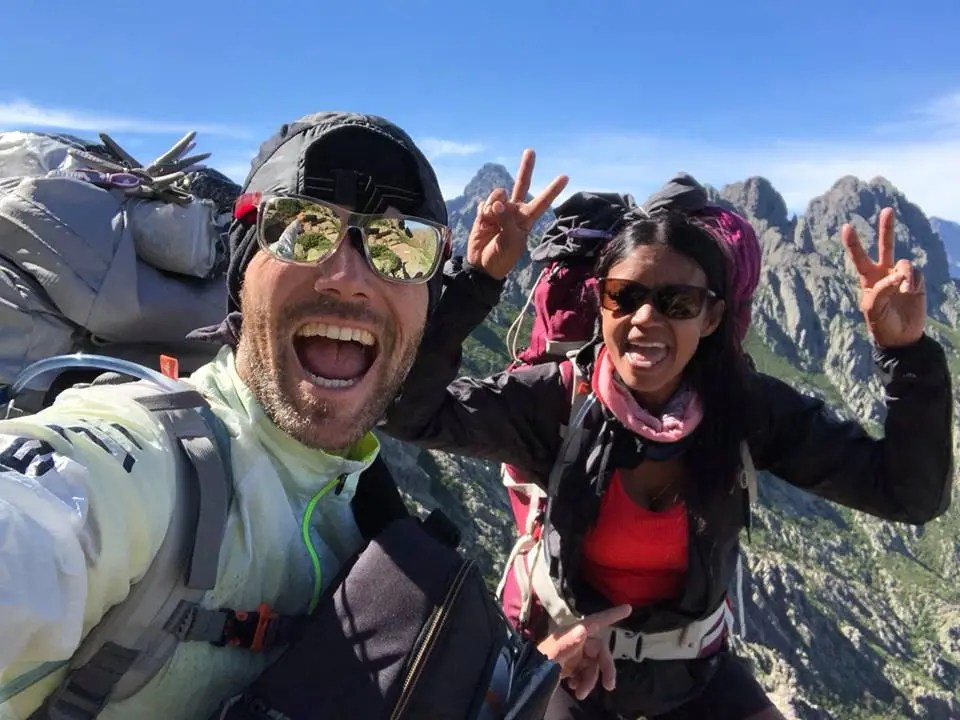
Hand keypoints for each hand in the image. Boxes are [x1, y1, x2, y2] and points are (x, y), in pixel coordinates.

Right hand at [466, 149, 567, 279]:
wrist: (482, 266)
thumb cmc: (502, 258)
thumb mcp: (511, 242)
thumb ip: (506, 220)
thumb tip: (498, 201)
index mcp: (526, 219)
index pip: (542, 202)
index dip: (552, 189)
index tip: (565, 177)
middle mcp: (514, 211)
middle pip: (522, 184)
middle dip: (526, 168)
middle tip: (530, 151)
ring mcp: (499, 210)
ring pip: (498, 194)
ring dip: (493, 204)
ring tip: (491, 220)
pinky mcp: (484, 212)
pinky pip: (484, 203)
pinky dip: (483, 211)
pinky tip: (483, 222)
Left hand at [537, 604, 631, 699]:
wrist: (525, 680)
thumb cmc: (537, 664)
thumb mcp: (551, 655)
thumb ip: (566, 643)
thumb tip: (584, 629)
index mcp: (572, 633)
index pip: (595, 622)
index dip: (612, 615)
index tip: (628, 608)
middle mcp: (575, 641)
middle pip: (599, 651)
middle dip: (605, 669)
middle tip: (609, 686)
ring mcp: (573, 654)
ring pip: (593, 665)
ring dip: (590, 680)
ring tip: (579, 693)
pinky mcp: (569, 666)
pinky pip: (584, 672)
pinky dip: (583, 681)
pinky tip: (574, 687)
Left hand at [842, 207, 925, 347]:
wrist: (901, 338)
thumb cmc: (881, 324)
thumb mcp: (873, 310)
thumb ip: (881, 291)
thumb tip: (898, 275)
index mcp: (868, 279)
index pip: (859, 258)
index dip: (853, 243)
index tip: (847, 227)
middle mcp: (884, 274)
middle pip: (885, 246)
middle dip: (886, 228)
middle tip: (887, 210)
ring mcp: (901, 277)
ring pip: (904, 263)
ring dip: (905, 276)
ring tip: (905, 291)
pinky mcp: (916, 282)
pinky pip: (917, 273)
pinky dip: (914, 282)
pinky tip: (911, 293)